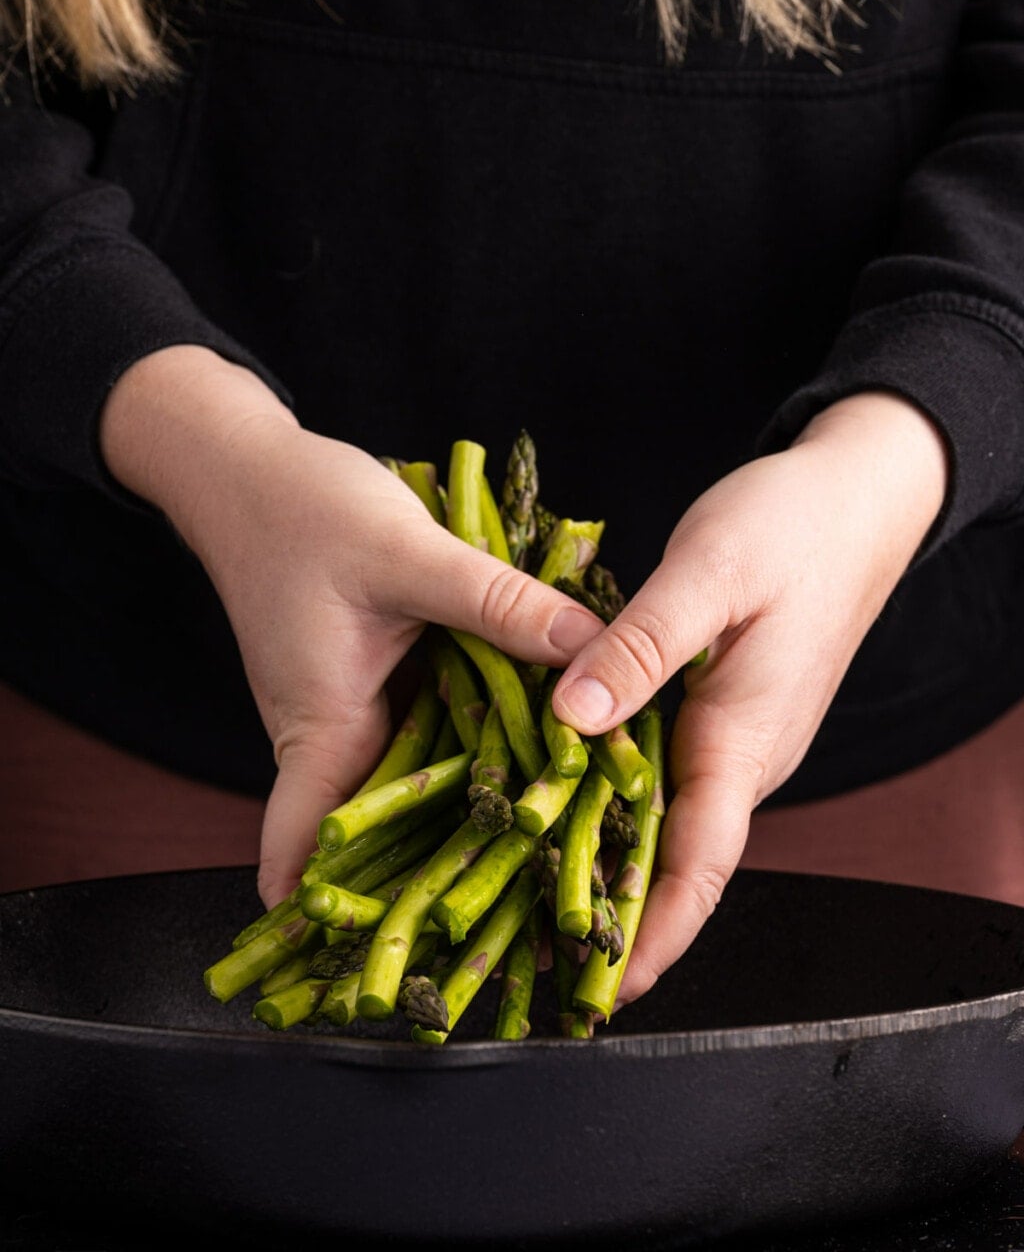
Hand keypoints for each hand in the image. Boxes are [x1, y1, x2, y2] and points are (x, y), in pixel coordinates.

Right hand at [99, 347, 604, 908]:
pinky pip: (430, 730)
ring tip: (562, 854)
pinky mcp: (376, 679)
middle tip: (536, 924)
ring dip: (474, 810)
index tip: (389, 981)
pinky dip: (476, 745)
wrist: (248, 467)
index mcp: (320, 726)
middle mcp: (335, 734)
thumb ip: (499, 605)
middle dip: (448, 877)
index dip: (344, 918)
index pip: (311, 851)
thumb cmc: (302, 510)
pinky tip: (540, 750)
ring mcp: (355, 709)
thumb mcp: (407, 555)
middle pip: (387, 831)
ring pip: (419, 780)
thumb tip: (590, 654)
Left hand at [550, 392, 949, 1009]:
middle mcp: (745, 751)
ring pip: (671, 815)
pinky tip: (570, 791)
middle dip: (620, 912)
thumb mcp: (708, 572)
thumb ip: (640, 644)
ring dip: (615, 857)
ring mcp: (739, 732)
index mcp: (744, 735)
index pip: (703, 863)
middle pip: (681, 857)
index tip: (610, 990)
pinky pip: (670, 771)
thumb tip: (573, 717)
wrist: (855, 495)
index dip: (657, 931)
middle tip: (541, 954)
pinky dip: (621, 795)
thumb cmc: (790, 527)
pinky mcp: (726, 707)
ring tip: (536, 891)